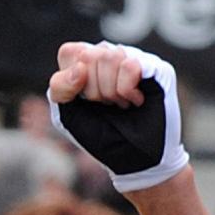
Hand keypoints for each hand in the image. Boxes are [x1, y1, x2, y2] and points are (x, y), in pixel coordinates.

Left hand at [45, 43, 187, 192]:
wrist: (136, 161)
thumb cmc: (104, 138)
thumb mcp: (69, 115)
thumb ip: (60, 87)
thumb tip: (80, 67)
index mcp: (87, 64)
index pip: (69, 52)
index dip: (73, 81)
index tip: (86, 102)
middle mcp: (111, 55)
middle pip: (89, 56)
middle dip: (94, 91)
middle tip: (108, 107)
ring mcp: (133, 57)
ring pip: (109, 57)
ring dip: (112, 92)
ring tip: (122, 105)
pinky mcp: (154, 67)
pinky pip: (130, 65)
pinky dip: (128, 90)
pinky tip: (136, 101)